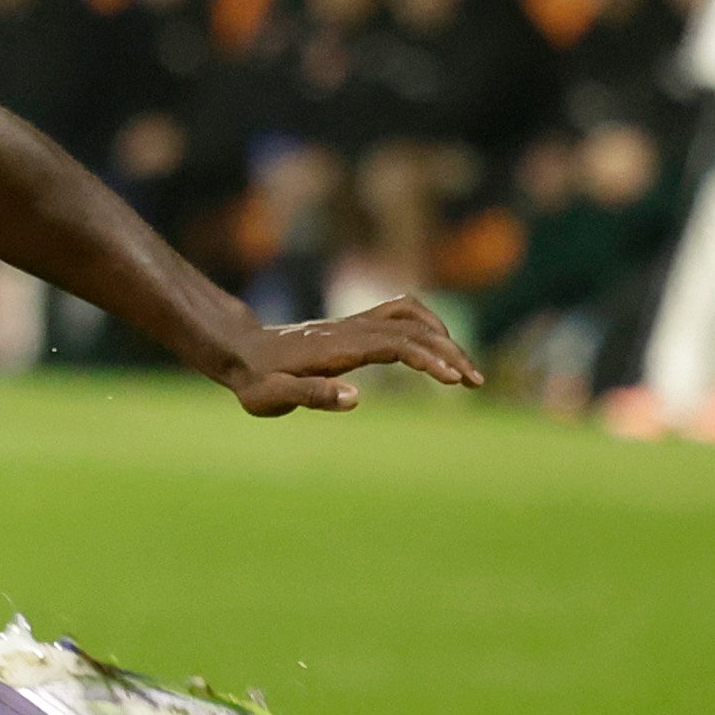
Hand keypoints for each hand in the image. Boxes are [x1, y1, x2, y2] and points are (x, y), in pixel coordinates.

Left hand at [214, 295, 484, 415]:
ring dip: (442, 336)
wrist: (238, 350)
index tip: (454, 380)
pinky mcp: (354, 327)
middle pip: (413, 329)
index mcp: (336, 348)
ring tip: (464, 369)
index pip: (396, 345)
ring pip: (410, 317)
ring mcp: (353, 324)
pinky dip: (426, 327)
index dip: (428, 359)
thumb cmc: (253, 380)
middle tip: (475, 382)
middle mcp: (350, 330)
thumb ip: (310, 395)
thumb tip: (356, 398)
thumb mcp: (272, 396)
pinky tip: (437, 352)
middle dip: (449, 351)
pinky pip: (399, 316)